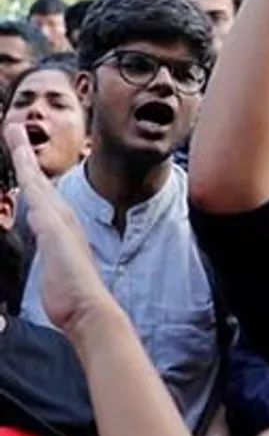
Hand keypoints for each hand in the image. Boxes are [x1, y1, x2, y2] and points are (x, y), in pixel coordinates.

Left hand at [5, 124, 111, 334]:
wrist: (88, 307)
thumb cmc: (73, 297)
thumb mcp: (58, 275)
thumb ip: (56, 263)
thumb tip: (57, 265)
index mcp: (60, 228)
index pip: (40, 195)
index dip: (28, 174)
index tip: (19, 155)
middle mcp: (60, 218)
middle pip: (37, 179)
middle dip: (24, 153)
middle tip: (12, 128)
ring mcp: (58, 220)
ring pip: (36, 180)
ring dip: (24, 155)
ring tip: (14, 132)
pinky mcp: (53, 225)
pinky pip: (37, 192)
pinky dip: (28, 173)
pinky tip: (21, 160)